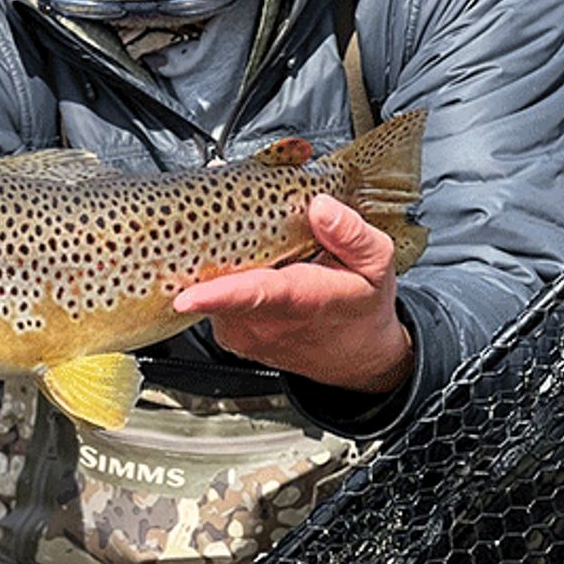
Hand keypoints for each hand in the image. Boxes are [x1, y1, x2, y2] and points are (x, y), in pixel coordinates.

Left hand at [171, 194, 413, 393]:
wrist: (357, 357)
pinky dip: (221, 281)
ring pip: (212, 287)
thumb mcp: (376, 265)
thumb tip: (321, 207)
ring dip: (221, 263)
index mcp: (299, 301)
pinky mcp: (229, 336)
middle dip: (214, 247)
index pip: (252, 296)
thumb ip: (352, 234)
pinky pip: (212, 300)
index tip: (187, 296)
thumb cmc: (362, 307)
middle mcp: (263, 323)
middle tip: (232, 221)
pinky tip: (247, 271)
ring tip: (254, 251)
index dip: (216, 294)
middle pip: (220, 280)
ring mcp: (242, 332)